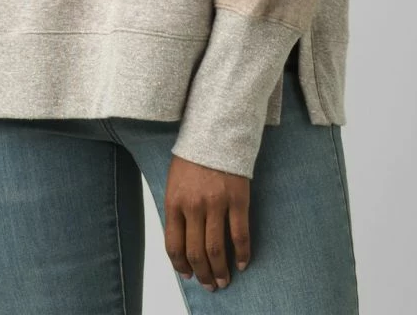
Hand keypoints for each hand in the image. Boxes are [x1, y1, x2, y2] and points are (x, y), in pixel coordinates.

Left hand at [164, 152, 251, 289]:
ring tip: (224, 280)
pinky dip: (242, 253)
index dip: (181, 266)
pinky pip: (240, 234)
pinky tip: (243, 263)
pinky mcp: (238, 199)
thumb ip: (177, 210)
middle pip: (196, 252)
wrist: (215, 131)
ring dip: (220, 270)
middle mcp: (193, 206)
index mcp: (174, 202)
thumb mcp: (175, 182)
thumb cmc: (193, 157)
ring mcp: (216, 203)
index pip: (174, 246)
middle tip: (210, 284)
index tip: (188, 274)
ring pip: (217, 248)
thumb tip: (183, 243)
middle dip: (203, 274)